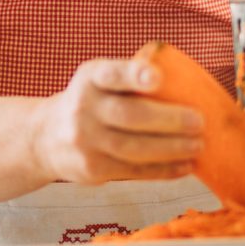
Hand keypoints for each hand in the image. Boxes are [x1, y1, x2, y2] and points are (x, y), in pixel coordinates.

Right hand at [33, 57, 204, 184]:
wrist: (46, 137)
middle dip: (169, 120)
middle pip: (129, 116)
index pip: (112, 74)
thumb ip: (130, 79)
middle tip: (199, 121)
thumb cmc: (90, 102)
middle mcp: (83, 108)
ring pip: (134, 148)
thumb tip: (186, 85)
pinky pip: (134, 171)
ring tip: (198, 144)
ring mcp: (85, 141)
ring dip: (171, 148)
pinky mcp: (92, 169)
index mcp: (90, 78)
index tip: (157, 77)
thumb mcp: (98, 79)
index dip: (134, 75)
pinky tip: (185, 165)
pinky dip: (164, 170)